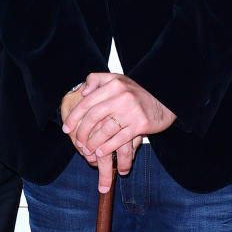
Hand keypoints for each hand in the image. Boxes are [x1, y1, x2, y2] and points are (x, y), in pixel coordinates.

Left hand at [62, 73, 174, 191]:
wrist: (165, 99)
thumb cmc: (136, 91)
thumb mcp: (117, 79)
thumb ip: (97, 80)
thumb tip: (82, 91)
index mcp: (113, 85)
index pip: (88, 102)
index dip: (74, 117)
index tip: (66, 128)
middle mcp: (122, 97)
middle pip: (94, 117)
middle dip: (82, 132)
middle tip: (77, 143)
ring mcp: (132, 111)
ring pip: (105, 130)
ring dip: (93, 143)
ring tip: (87, 151)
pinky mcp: (141, 125)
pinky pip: (119, 139)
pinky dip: (108, 148)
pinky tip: (101, 152)